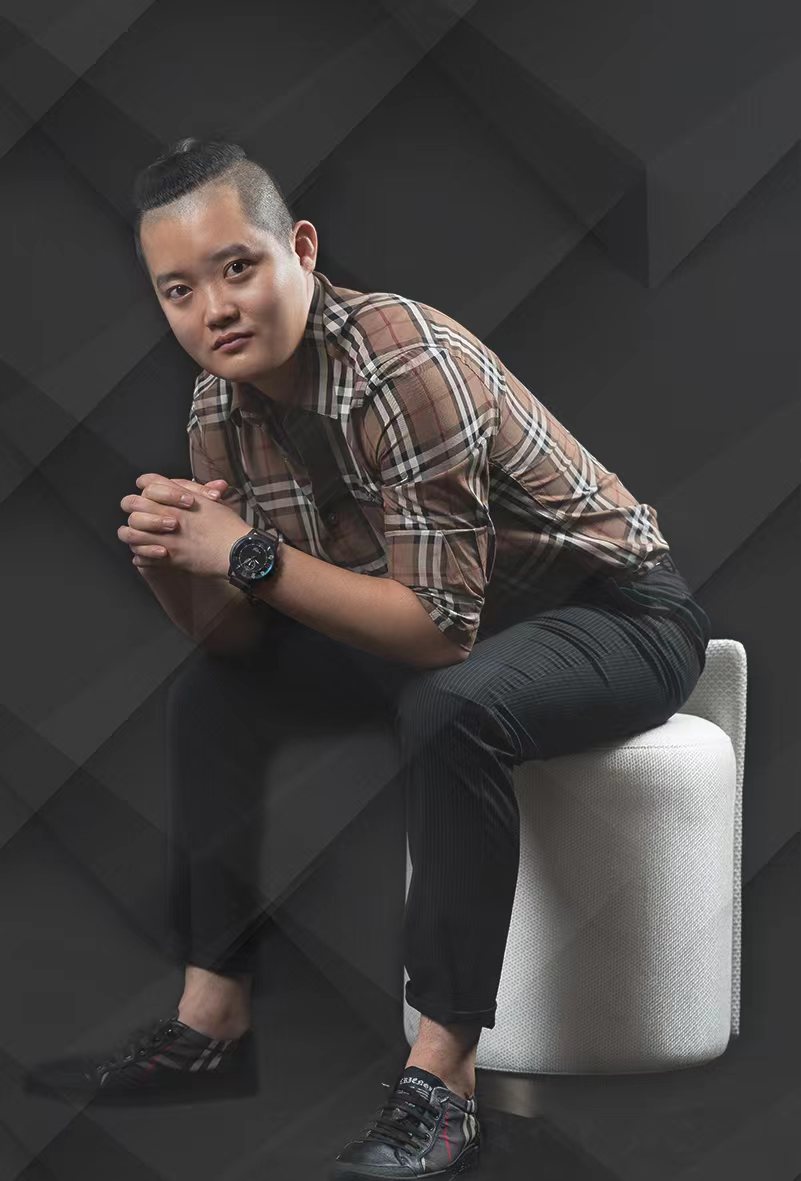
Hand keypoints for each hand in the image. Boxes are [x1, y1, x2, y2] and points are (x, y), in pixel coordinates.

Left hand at [119, 473, 246, 577]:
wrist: (236, 551)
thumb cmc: (229, 527)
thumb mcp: (214, 503)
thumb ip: (201, 491)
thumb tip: (208, 485)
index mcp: (178, 497)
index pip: (148, 482)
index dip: (145, 486)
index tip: (148, 494)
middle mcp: (168, 514)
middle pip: (132, 504)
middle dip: (134, 509)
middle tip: (140, 516)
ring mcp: (165, 536)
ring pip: (131, 532)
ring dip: (133, 534)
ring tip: (139, 537)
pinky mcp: (167, 557)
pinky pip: (141, 556)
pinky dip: (142, 556)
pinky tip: (147, 555)